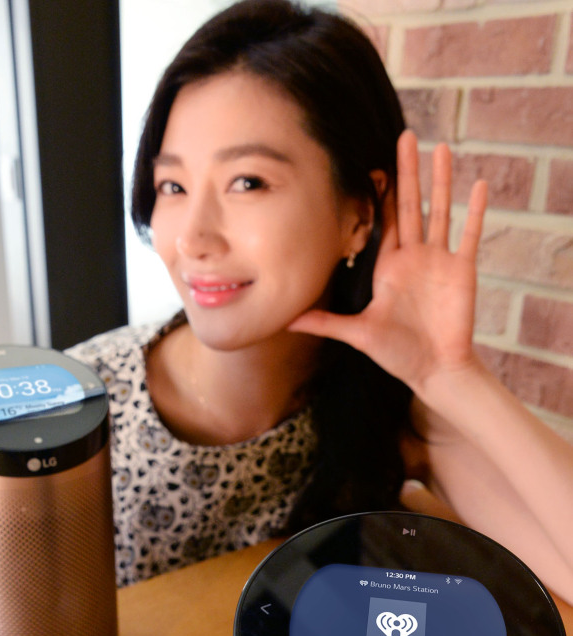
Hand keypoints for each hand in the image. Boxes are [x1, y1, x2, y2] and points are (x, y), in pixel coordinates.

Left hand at [289, 130, 487, 399]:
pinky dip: (475, 211)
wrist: (435, 371)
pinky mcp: (462, 270)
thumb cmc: (398, 355)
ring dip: (441, 181)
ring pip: (440, 211)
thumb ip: (325, 323)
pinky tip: (477, 184)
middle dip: (407, 172)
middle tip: (404, 135)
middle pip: (411, 205)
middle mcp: (414, 258)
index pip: (384, 221)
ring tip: (441, 149)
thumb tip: (287, 321)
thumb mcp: (357, 335)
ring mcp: (440, 261)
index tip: (373, 164)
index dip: (380, 194)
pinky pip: (470, 234)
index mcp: (389, 267)